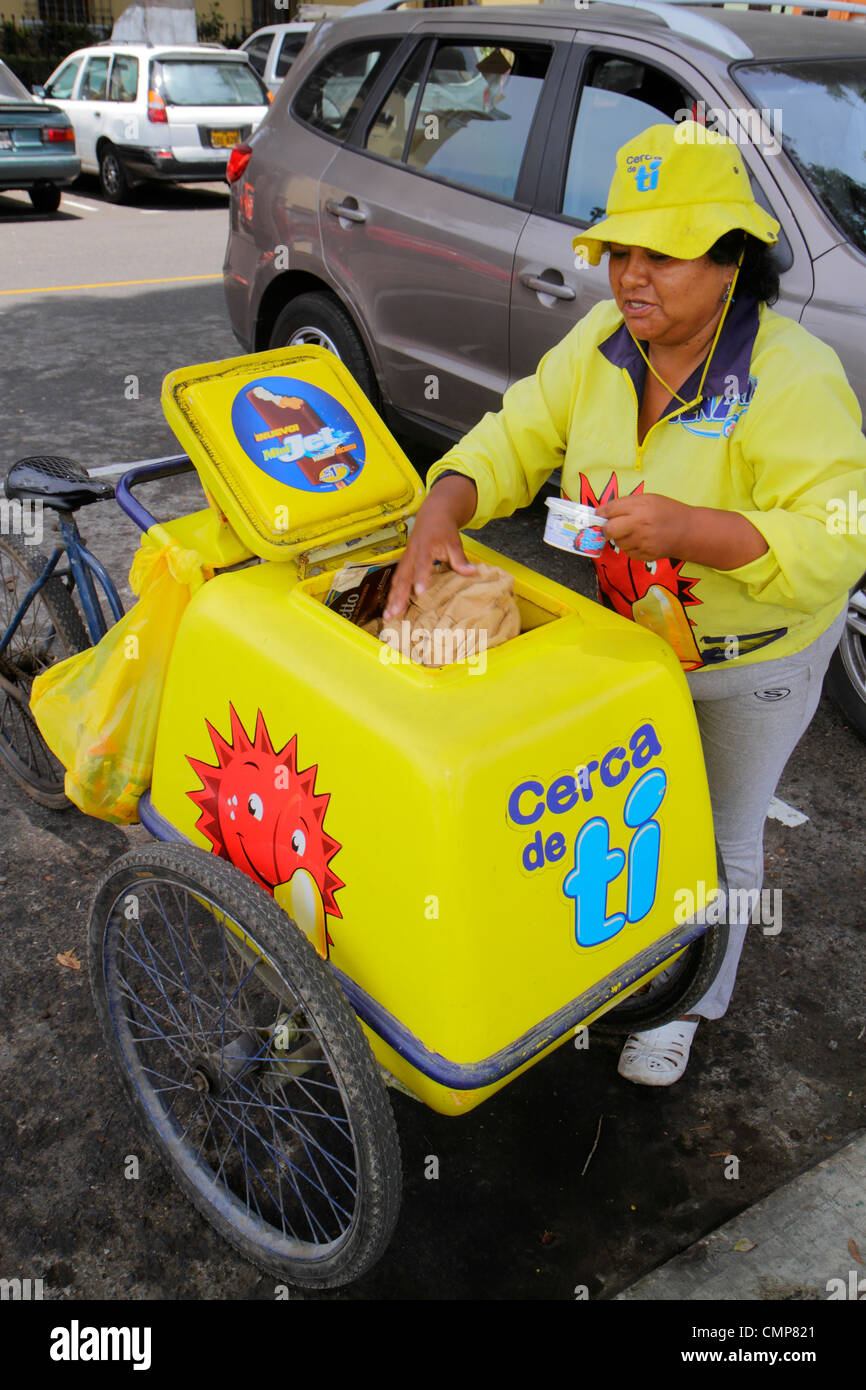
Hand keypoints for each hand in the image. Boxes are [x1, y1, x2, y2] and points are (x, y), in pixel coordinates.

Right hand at [383, 476, 478, 619]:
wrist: (432, 515)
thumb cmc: (444, 530)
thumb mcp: (454, 542)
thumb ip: (460, 559)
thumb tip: (472, 572)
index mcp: (424, 546)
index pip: (422, 563)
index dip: (420, 577)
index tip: (419, 592)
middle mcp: (411, 554)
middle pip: (403, 576)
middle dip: (398, 595)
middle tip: (395, 612)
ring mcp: (405, 559)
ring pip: (397, 581)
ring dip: (392, 598)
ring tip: (389, 615)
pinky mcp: (404, 564)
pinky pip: (396, 580)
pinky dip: (392, 594)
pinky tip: (390, 608)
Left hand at [596, 493, 690, 560]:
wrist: (688, 531)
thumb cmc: (668, 511)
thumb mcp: (648, 499)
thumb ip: (626, 504)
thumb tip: (603, 512)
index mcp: (640, 507)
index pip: (610, 510)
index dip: (601, 513)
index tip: (599, 514)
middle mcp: (640, 524)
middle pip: (609, 530)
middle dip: (606, 529)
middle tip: (610, 527)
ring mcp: (643, 542)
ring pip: (618, 543)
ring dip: (621, 538)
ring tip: (634, 532)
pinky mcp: (646, 555)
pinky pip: (628, 553)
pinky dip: (631, 547)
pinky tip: (642, 541)